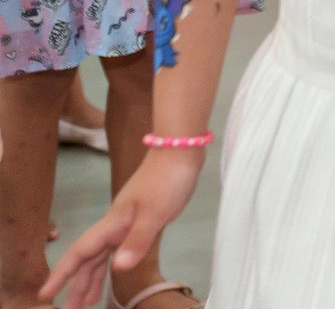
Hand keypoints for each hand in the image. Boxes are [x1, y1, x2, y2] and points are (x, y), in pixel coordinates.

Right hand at [40, 152, 203, 308]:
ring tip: (88, 301)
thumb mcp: (156, 212)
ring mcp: (126, 219)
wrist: (179, 150)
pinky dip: (113, 261)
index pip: (81, 253)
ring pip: (103, 253)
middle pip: (89, 258)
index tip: (45, 295)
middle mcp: (114, 223)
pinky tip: (114, 268)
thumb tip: (118, 268)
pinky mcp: (140, 216)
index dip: (62, 275)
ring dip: (93, 277)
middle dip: (76, 285)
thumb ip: (138, 240)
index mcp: (113, 223)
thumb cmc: (167, 179)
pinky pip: (118, 246)